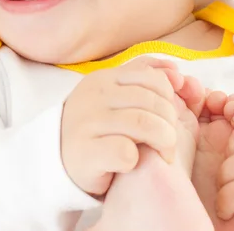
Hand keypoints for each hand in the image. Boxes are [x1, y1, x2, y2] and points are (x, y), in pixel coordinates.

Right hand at [61, 57, 190, 195]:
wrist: (57, 158)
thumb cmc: (97, 126)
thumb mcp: (115, 94)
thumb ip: (143, 76)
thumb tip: (176, 70)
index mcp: (104, 78)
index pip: (153, 79)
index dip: (169, 99)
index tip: (169, 117)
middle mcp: (94, 96)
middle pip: (153, 103)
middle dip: (170, 124)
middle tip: (170, 142)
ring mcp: (87, 122)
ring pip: (144, 125)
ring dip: (162, 142)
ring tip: (163, 154)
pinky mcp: (85, 152)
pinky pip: (126, 152)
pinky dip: (136, 159)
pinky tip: (131, 163)